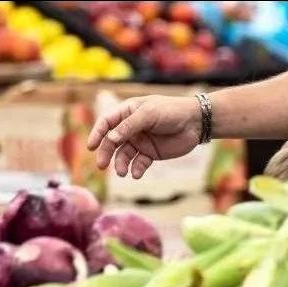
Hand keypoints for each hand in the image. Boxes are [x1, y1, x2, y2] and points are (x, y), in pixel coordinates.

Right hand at [86, 95, 201, 178]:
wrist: (196, 122)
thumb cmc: (171, 111)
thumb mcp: (149, 114)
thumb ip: (129, 126)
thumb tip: (110, 139)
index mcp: (127, 112)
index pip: (106, 122)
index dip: (97, 133)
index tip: (91, 146)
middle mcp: (131, 127)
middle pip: (112, 141)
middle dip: (106, 153)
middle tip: (102, 165)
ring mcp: (140, 141)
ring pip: (124, 155)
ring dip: (120, 164)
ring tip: (122, 172)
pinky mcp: (151, 153)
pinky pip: (139, 163)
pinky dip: (136, 169)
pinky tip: (136, 174)